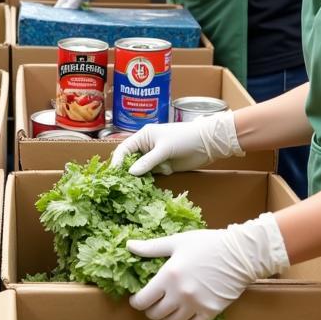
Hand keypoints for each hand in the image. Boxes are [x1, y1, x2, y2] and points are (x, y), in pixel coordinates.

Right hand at [110, 113, 243, 174]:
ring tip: (141, 182)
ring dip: (143, 176)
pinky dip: (155, 177)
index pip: (124, 149)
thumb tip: (130, 173)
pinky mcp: (164, 166)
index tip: (113, 174)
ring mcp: (155, 157)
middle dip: (129, 171)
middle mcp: (146, 146)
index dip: (118, 161)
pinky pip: (153, 174)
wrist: (207, 143)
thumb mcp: (164, 149)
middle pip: (130, 161)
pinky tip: (162, 175)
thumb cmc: (184, 138)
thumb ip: (148, 161)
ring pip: (142, 170)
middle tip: (123, 183)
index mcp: (143, 136)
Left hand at [128, 213, 288, 319]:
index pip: (143, 300)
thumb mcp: (177, 242)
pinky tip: (183, 314)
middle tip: (152, 302)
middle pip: (155, 314)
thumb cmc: (206, 244)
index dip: (136, 302)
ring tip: (168, 308)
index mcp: (168, 276)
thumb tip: (129, 246)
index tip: (137, 299)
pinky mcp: (210, 312)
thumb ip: (151, 248)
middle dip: (150, 310)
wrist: (239, 254)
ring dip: (166, 318)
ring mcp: (195, 305)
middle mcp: (179, 294)